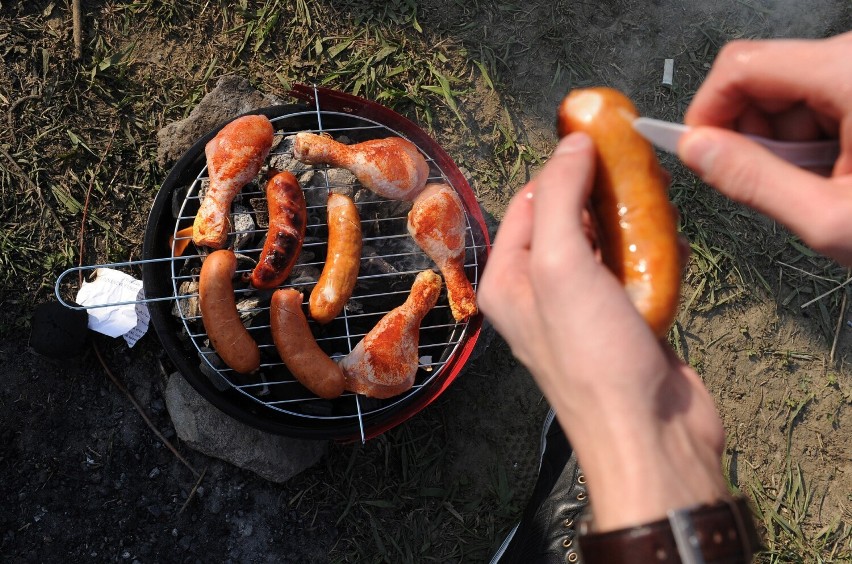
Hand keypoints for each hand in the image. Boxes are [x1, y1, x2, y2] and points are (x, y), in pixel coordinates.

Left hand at [478, 133, 727, 531]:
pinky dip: (653, 254)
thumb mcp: (561, 264)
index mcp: (507, 280)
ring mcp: (583, 309)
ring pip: (605, 243)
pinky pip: (635, 271)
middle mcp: (538, 294)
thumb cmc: (592, 354)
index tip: (598, 139)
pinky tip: (671, 246)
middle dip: (599, 193)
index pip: (527, 203)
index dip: (560, 169)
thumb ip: (560, 198)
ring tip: (656, 203)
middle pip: (567, 220)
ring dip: (630, 222)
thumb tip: (572, 142)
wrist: (649, 433)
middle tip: (635, 169)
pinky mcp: (624, 322)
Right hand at [679, 31, 851, 264]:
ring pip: (789, 89)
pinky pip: (820, 97)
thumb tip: (696, 151)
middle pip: (763, 76)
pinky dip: (812, 138)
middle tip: (768, 184)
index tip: (700, 153)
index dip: (707, 111)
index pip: (742, 66)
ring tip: (818, 185)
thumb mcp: (828, 219)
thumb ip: (751, 181)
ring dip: (783, 141)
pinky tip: (836, 173)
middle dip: (749, 132)